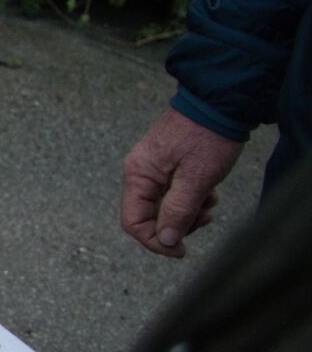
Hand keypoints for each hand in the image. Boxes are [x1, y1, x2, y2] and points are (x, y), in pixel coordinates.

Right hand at [121, 109, 241, 256]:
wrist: (219, 101)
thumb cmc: (207, 136)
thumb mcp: (197, 178)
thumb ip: (178, 211)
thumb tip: (165, 241)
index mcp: (138, 175)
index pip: (133, 222)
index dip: (155, 241)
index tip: (181, 250)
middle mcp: (139, 173)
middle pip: (148, 216)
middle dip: (176, 224)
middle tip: (205, 218)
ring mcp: (152, 168)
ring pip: (162, 206)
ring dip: (187, 212)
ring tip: (211, 202)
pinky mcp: (167, 164)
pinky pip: (172, 192)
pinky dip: (190, 198)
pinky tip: (209, 191)